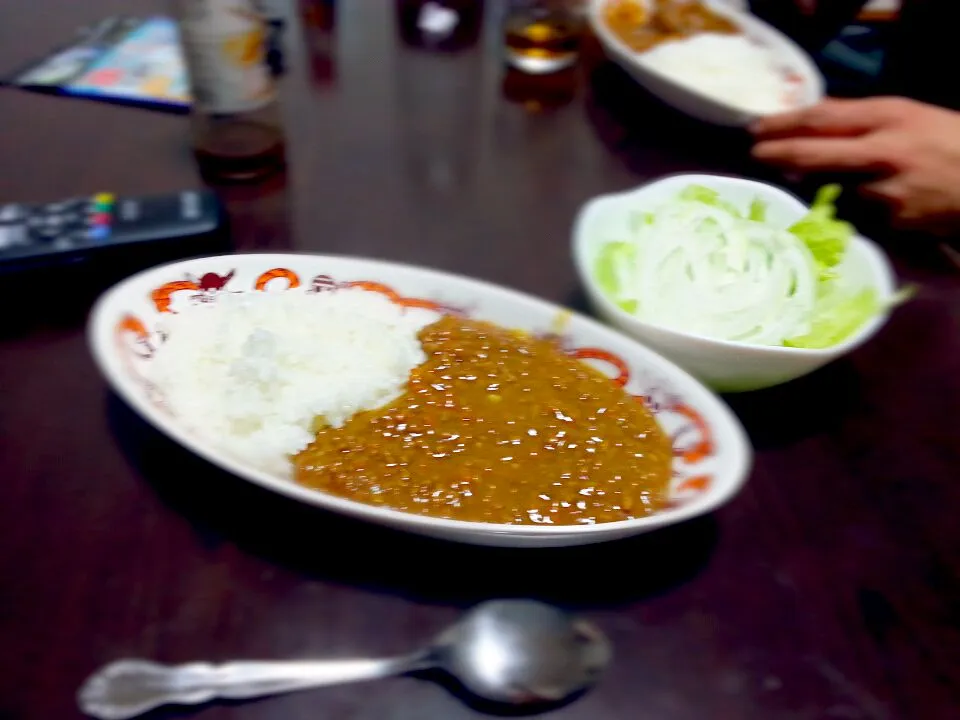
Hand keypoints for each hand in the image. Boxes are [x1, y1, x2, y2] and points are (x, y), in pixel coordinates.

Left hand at [751, 97, 959, 233]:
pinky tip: (869, 204)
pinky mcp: (893, 223)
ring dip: (818, 187)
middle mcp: (885, 152)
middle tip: (755, 153)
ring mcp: (887, 191)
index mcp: (891, 117)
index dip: (785, 123)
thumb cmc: (950, 143)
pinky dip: (852, 210)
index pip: (824, 117)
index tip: (757, 127)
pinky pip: (858, 215)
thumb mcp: (910, 116)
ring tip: (824, 181)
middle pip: (815, 153)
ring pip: (832, 189)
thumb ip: (862, 118)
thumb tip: (813, 118)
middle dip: (778, 154)